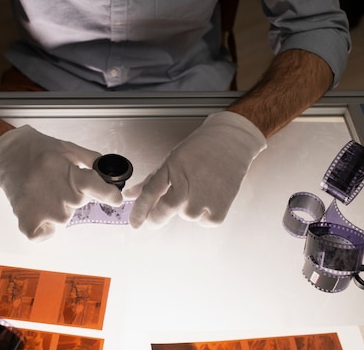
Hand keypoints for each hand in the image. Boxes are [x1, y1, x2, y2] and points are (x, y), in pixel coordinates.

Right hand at [0, 126, 122, 240]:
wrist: (6, 153)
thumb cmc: (36, 149)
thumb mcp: (68, 148)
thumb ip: (92, 160)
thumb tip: (111, 173)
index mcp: (66, 172)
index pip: (97, 187)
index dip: (110, 195)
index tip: (117, 199)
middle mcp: (56, 192)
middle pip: (80, 202)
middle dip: (73, 193)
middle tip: (56, 181)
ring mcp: (41, 209)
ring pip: (64, 217)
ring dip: (58, 208)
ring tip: (43, 191)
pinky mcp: (26, 219)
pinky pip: (44, 234)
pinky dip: (44, 227)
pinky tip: (39, 211)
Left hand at [127, 112, 265, 227]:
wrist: (232, 139)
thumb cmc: (202, 147)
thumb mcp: (172, 159)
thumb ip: (151, 180)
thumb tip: (131, 195)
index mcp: (173, 166)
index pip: (150, 192)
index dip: (139, 211)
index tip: (135, 223)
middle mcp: (188, 178)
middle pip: (166, 208)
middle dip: (156, 219)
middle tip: (153, 222)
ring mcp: (206, 191)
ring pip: (187, 215)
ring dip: (188, 210)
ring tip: (199, 191)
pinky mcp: (223, 202)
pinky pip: (206, 221)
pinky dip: (206, 216)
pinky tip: (210, 199)